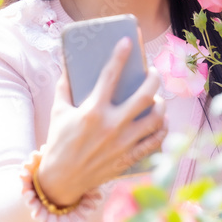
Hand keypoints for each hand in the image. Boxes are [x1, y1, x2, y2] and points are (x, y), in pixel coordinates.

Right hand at [38, 37, 167, 203]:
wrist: (61, 179)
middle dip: (153, 79)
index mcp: (92, 111)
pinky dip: (162, 129)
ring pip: (156, 119)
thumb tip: (68, 63)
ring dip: (161, 105)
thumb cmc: (59, 141)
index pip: (110, 75)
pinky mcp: (129, 158)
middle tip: (152, 72)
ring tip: (157, 98)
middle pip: (145, 96)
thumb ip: (64, 86)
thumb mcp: (58, 111)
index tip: (128, 41)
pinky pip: (155, 141)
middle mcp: (111, 126)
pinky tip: (162, 121)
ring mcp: (123, 143)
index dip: (120, 55)